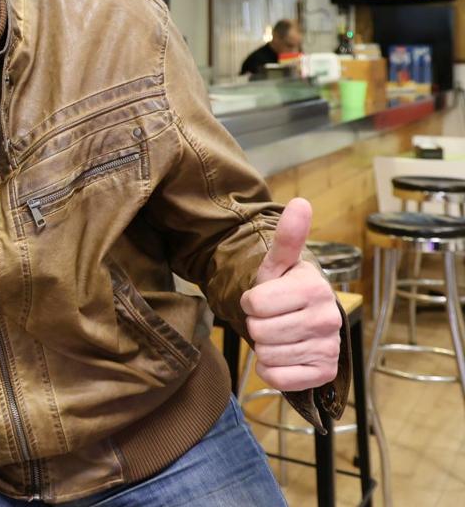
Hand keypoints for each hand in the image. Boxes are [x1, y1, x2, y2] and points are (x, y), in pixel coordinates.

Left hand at [240, 198, 341, 390]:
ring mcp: (329, 347)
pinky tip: (283, 356)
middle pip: (259, 330)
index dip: (250, 302)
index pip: (255, 304)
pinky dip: (271, 370)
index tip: (263, 298)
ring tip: (279, 335)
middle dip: (257, 325)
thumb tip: (301, 202)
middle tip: (272, 319)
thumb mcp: (279, 264)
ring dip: (264, 347)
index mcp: (314, 287)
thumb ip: (287, 237)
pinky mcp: (325, 372)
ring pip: (267, 355)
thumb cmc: (284, 290)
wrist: (301, 320)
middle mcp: (328, 318)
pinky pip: (278, 378)